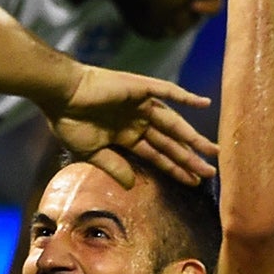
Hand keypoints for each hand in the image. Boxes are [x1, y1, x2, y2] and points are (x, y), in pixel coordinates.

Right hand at [48, 68, 215, 188]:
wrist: (61, 96)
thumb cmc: (70, 123)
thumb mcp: (92, 153)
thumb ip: (114, 167)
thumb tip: (132, 185)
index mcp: (126, 136)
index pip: (158, 155)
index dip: (175, 169)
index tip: (193, 182)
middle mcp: (138, 121)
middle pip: (170, 143)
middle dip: (189, 158)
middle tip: (211, 171)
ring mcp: (142, 104)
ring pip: (174, 124)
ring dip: (193, 137)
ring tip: (212, 151)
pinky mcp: (141, 88)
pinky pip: (168, 92)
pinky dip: (186, 97)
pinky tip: (204, 104)